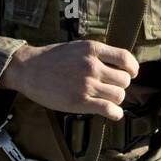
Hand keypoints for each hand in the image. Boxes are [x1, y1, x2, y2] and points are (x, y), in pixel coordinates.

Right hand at [1, 41, 137, 120]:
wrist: (28, 70)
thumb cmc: (52, 58)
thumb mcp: (77, 47)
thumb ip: (97, 54)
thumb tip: (119, 65)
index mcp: (92, 49)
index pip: (125, 58)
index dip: (132, 67)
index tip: (131, 72)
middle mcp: (92, 66)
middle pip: (124, 79)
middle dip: (121, 85)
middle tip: (112, 87)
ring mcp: (86, 84)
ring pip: (119, 95)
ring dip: (116, 98)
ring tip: (107, 98)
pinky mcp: (80, 102)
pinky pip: (109, 110)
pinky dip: (115, 113)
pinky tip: (112, 112)